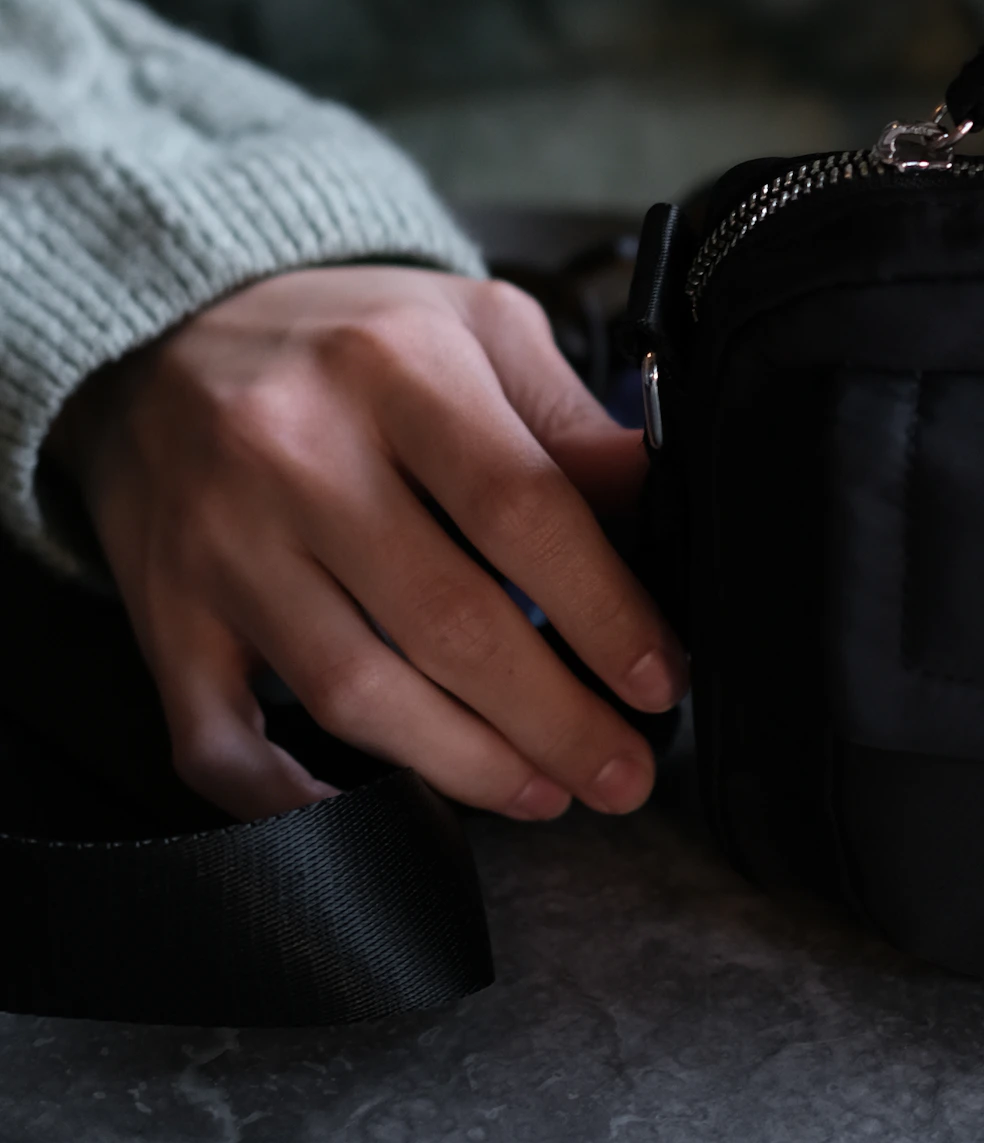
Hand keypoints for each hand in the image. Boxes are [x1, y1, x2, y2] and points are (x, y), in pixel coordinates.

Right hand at [52, 268, 682, 822]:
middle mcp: (295, 450)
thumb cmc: (348, 342)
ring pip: (354, 691)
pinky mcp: (165, 612)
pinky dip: (290, 799)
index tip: (661, 679)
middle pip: (448, 620)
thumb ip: (567, 419)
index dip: (604, 610)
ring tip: (543, 789)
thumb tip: (662, 501)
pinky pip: (219, 739)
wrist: (162, 334)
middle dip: (554, 718)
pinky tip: (369, 813)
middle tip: (623, 771)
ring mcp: (220, 541)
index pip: (519, 506)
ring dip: (463, 764)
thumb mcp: (473, 329)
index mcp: (393, 366)